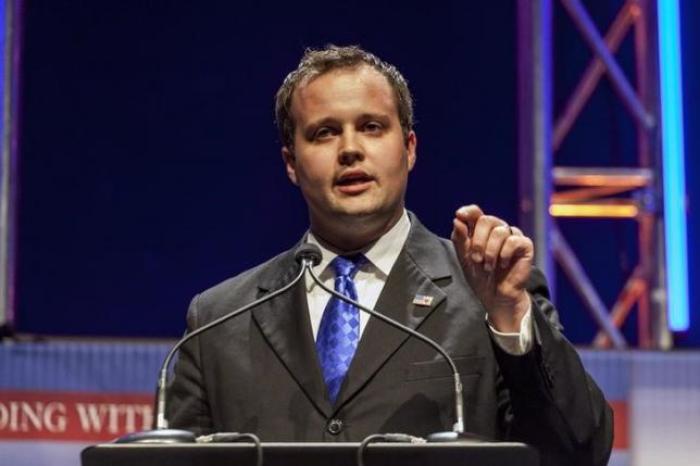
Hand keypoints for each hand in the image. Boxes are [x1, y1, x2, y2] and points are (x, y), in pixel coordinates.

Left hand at [451, 205, 533, 332]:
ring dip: (490, 251)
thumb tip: (457, 219)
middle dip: (478, 241)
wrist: (496, 297)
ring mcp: (512, 236)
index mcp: (481, 231)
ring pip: (499, 230)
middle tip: (476, 259)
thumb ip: (460, 239)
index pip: (476, 212)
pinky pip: (513, 241)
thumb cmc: (480, 277)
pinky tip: (502, 264)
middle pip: (486, 220)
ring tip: (488, 266)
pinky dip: (504, 254)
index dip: (468, 211)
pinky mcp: (525, 245)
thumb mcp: (464, 259)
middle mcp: (497, 230)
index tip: (460, 215)